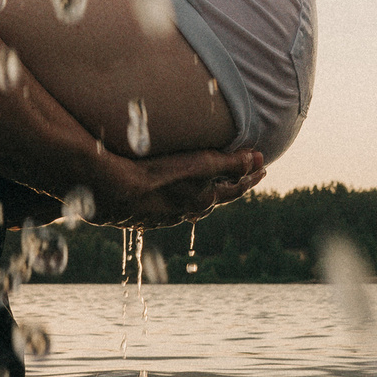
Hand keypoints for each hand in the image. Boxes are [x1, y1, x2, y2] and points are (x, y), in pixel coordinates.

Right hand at [89, 149, 264, 229]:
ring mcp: (165, 216)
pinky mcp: (144, 215)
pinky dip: (176, 197)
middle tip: (239, 176)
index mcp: (203, 200)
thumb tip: (259, 160)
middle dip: (228, 185)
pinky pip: (167, 207)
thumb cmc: (157, 173)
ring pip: (190, 204)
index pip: (235, 188)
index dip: (250, 177)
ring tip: (205, 186)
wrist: (114, 190)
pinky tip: (167, 194)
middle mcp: (187, 212)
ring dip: (201, 193)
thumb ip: (229, 162)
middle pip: (215, 198)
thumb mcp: (199, 163)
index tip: (263, 168)